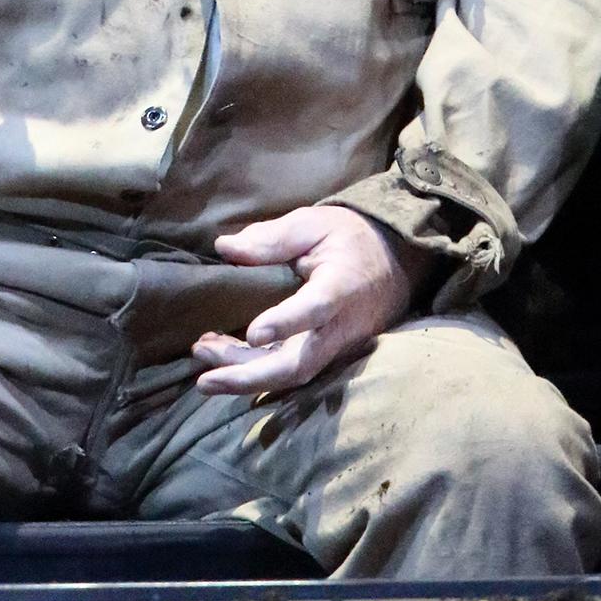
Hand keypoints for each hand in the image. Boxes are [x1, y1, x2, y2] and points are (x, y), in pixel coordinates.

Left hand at [194, 205, 431, 398]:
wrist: (398, 262)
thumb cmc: (353, 238)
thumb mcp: (315, 224)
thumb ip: (272, 237)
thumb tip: (225, 249)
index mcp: (342, 286)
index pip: (316, 309)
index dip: (286, 323)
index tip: (252, 334)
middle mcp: (341, 326)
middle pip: (298, 364)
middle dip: (249, 375)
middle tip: (204, 376)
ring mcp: (335, 346)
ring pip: (290, 373)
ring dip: (243, 373)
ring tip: (202, 354)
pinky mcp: (326, 355)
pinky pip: (290, 369)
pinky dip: (254, 367)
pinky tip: (221, 355)